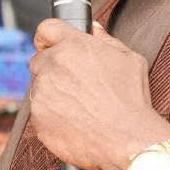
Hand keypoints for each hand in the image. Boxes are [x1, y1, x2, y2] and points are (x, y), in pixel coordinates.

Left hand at [28, 19, 169, 169]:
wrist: (127, 140)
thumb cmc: (131, 99)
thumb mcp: (130, 60)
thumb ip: (107, 40)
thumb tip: (94, 30)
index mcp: (74, 46)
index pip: (46, 29)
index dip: (47, 37)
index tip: (48, 44)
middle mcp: (53, 66)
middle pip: (40, 60)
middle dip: (53, 69)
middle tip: (75, 84)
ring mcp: (42, 93)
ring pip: (39, 88)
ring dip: (53, 93)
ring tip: (80, 107)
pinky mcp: (38, 119)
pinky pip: (39, 113)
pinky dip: (52, 117)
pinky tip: (75, 122)